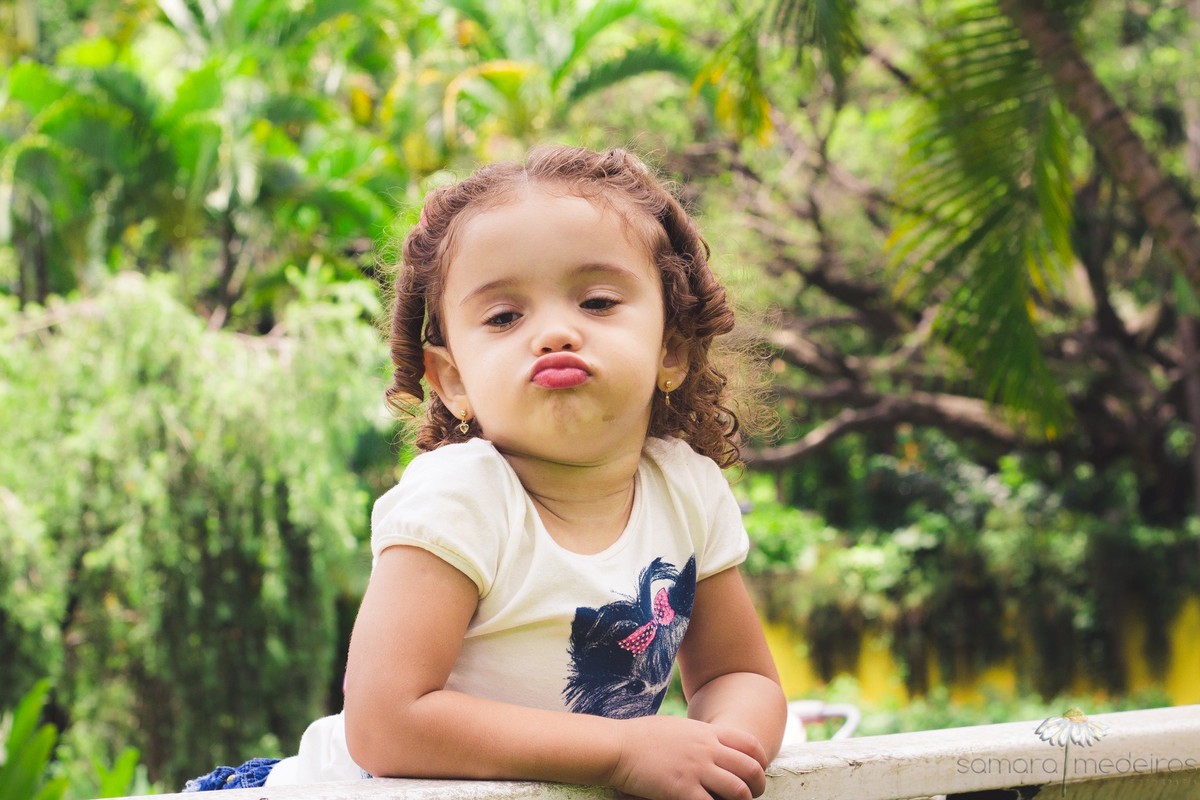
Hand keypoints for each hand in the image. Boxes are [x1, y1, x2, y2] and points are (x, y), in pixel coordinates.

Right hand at [608, 716, 767, 799]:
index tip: (757, 773)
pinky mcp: (682, 791)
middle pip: (750, 769)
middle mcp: (707, 750)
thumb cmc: (642, 736)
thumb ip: (698, 736)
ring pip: (738, 791)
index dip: (760, 761)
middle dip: (758, 786)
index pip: (750, 744)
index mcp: (706, 733)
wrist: (619, 746)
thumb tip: (710, 742)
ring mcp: (696, 770)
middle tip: (752, 795)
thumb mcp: (678, 727)